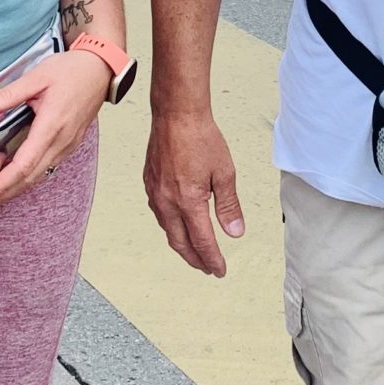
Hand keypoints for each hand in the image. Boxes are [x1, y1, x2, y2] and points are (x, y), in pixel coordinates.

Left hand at [0, 51, 110, 220]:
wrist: (100, 69)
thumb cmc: (70, 70)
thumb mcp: (36, 77)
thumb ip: (6, 95)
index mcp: (51, 126)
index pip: (23, 165)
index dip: (2, 185)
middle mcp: (61, 142)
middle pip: (29, 178)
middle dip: (4, 195)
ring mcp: (67, 146)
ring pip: (38, 175)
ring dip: (15, 190)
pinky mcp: (69, 145)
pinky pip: (46, 168)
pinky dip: (27, 178)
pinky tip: (13, 181)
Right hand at [143, 107, 244, 276]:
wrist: (176, 114)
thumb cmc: (201, 138)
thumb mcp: (225, 173)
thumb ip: (229, 206)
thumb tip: (234, 232)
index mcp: (188, 201)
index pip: (202, 241)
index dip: (212, 259)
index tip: (220, 270)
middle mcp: (167, 202)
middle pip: (180, 243)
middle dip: (195, 259)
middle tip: (208, 268)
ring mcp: (155, 193)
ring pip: (168, 230)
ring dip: (182, 245)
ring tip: (195, 252)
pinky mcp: (149, 183)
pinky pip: (160, 214)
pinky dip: (171, 227)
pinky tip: (179, 225)